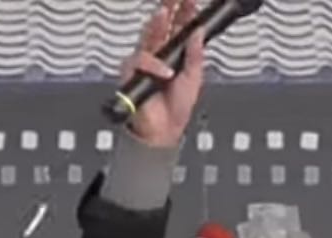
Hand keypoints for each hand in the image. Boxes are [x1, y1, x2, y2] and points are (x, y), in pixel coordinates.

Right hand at [120, 0, 206, 147]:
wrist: (163, 131)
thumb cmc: (176, 108)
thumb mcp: (194, 78)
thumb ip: (196, 55)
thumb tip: (199, 33)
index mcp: (175, 53)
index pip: (179, 26)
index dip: (185, 11)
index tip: (192, 1)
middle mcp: (159, 52)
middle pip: (162, 22)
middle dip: (168, 6)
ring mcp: (145, 59)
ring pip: (148, 34)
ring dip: (157, 22)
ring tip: (165, 12)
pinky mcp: (132, 70)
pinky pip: (141, 60)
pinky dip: (154, 65)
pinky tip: (166, 72)